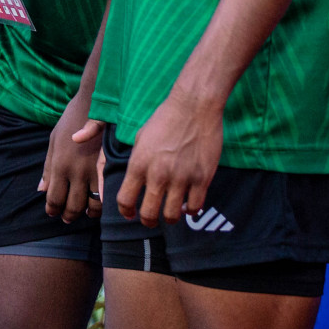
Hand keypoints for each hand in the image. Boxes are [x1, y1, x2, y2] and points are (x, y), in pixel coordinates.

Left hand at [41, 88, 102, 222]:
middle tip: (67, 218)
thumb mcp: (53, 141)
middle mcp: (75, 172)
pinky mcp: (109, 166)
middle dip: (69, 215)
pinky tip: (102, 204)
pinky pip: (107, 192)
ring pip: (92, 204)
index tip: (53, 213)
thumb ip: (47, 167)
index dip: (53, 209)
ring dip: (89, 212)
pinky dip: (104, 202)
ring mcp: (94, 170)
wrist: (94, 101)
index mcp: (59, 165)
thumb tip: (41, 189)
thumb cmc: (71, 119)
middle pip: (73, 205)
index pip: (54, 198)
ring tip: (86, 214)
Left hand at [116, 88, 222, 226]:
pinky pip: (195, 206)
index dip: (126, 211)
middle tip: (150, 220)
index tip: (130, 214)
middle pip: (148, 214)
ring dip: (170, 218)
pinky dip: (190, 210)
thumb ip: (137, 161)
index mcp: (139, 163)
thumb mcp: (141, 138)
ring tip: (170, 213)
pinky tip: (188, 204)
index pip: (125, 199)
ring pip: (172, 215)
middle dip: (147, 221)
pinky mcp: (202, 178)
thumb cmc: (164, 118)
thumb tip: (134, 181)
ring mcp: (181, 178)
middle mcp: (158, 174)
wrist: (193, 107)